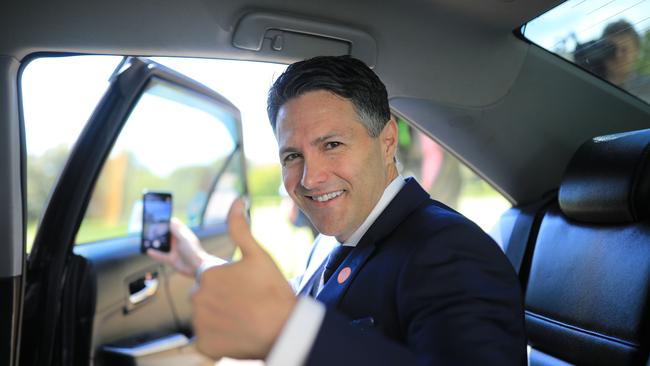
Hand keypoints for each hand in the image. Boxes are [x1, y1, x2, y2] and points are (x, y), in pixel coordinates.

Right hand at [147, 217, 210, 276]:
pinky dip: (155, 254)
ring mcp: (174, 251)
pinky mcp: (171, 259)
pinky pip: (161, 256)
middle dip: (158, 233)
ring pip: (162, 245)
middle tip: (149, 229)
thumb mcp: (184, 238)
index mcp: (182, 235)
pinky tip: (148, 251)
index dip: (166, 223)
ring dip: (155, 243)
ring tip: (146, 240)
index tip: (158, 219)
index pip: (173, 226)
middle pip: (166, 236)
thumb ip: (177, 230)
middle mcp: (177, 242)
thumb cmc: (193, 251)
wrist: (197, 267)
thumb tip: (171, 220)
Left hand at [192, 198, 296, 359]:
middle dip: (218, 286)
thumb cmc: (273, 292)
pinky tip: (237, 325)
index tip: (172, 227)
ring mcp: (200, 321)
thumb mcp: (258, 255)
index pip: (190, 252)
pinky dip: (219, 328)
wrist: (284, 331)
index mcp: (208, 272)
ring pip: (205, 309)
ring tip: (243, 309)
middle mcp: (198, 296)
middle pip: (203, 286)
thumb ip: (240, 228)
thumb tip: (236, 201)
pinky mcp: (204, 342)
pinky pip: (206, 332)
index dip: (181, 238)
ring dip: (219, 307)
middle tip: (243, 291)